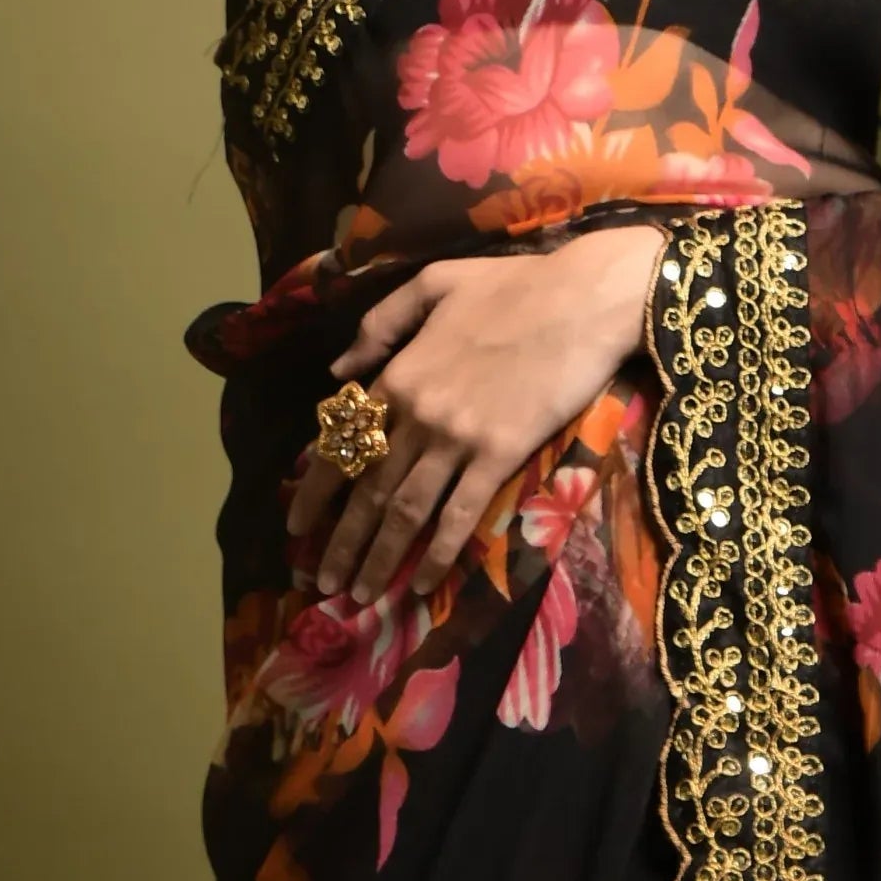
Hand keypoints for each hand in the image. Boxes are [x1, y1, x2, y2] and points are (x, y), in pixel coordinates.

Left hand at [292, 225, 670, 602]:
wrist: (584, 298)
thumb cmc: (514, 285)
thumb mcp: (433, 283)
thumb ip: (380, 323)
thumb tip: (338, 368)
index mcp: (398, 373)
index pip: (343, 443)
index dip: (315, 492)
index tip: (296, 527)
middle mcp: (417, 412)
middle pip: (366, 489)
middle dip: (339, 542)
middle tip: (322, 583)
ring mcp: (457, 437)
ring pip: (405, 511)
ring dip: (378, 559)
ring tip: (360, 597)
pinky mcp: (500, 455)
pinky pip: (460, 515)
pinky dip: (437, 555)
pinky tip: (420, 585)